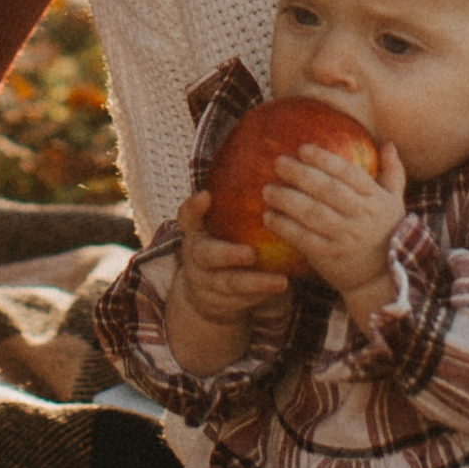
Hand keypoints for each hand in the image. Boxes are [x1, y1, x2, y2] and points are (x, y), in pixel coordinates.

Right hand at [161, 193, 295, 372]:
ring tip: (280, 281)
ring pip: (228, 284)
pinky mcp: (218, 303)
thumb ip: (235, 204)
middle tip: (250, 254)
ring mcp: (205, 282)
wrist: (206, 292)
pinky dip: (260, 296)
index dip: (194, 208)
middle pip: (206, 255)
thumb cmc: (224, 244)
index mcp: (196, 231)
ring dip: (255, 283)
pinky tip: (280, 288)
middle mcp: (196, 256)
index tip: (205, 196)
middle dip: (228, 254)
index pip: (188, 216)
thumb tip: (277, 165)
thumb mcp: (221, 225)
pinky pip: (240, 301)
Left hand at [261, 140, 407, 306]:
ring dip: (288, 201)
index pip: (350, 174)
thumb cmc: (385, 233)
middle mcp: (361, 217)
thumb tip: (389, 144)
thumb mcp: (395, 202)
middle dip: (302, 175)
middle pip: (329, 191)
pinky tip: (269, 217)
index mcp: (376, 199)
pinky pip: (305, 239)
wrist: (381, 278)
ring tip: (268, 189)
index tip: (303, 149)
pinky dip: (286, 228)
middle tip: (278, 162)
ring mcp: (345, 238)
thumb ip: (393, 172)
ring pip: (314, 215)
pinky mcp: (330, 256)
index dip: (325, 160)